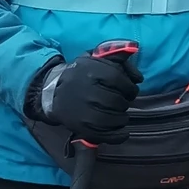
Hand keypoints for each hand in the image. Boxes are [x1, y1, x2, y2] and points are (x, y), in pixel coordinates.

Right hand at [26, 48, 141, 143]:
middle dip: (124, 102)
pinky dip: (119, 135)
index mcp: (91, 71)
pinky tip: (123, 132)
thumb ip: (117, 53)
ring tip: (118, 113)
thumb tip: (136, 55)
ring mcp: (84, 112)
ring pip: (116, 119)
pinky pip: (107, 135)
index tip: (129, 90)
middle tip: (121, 102)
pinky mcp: (82, 128)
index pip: (120, 80)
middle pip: (119, 101)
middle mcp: (88, 91)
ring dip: (122, 117)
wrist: (53, 92)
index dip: (129, 87)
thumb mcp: (95, 57)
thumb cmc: (81, 74)